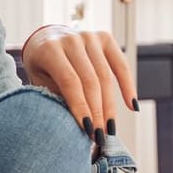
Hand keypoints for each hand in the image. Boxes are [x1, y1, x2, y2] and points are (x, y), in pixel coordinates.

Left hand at [23, 25, 138, 138]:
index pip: (70, 82)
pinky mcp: (105, 38)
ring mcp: (90, 36)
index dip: (80, 107)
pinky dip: (128, 86)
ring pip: (106, 76)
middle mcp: (71, 39)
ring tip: (110, 129)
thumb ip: (56, 98)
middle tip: (99, 136)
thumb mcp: (40, 82)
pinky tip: (132, 106)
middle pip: (90, 80)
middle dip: (97, 111)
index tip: (88, 130)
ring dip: (110, 106)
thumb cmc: (42, 67)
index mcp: (50, 49)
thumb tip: (80, 125)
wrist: (45, 38)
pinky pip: (121, 65)